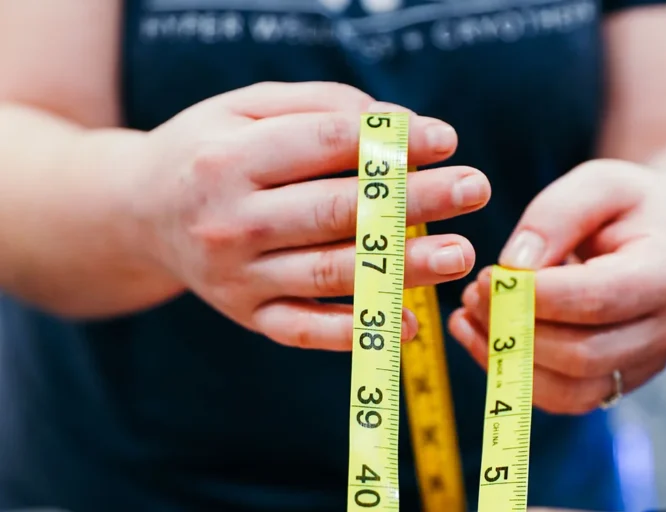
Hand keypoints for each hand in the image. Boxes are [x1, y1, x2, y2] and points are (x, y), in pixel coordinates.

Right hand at [128, 81, 490, 349]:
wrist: (140, 212)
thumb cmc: (208, 151)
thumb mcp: (245, 107)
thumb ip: (320, 107)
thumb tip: (398, 128)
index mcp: (228, 159)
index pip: (327, 146)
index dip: (392, 143)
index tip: (447, 140)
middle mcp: (230, 222)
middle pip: (337, 211)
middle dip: (413, 201)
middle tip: (475, 190)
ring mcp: (237, 277)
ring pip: (331, 274)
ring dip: (400, 269)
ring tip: (459, 257)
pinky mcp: (247, 315)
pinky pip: (306, 330)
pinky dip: (358, 332)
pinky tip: (409, 325)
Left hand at [448, 160, 665, 413]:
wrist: (665, 238)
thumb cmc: (628, 206)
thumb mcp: (599, 183)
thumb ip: (555, 216)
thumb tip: (514, 265)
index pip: (593, 301)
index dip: (530, 296)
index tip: (485, 276)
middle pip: (579, 355)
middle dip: (513, 328)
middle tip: (472, 294)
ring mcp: (645, 365)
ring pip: (568, 391)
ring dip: (507, 359)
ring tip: (469, 316)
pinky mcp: (618, 382)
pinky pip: (562, 399)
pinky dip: (514, 376)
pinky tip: (482, 339)